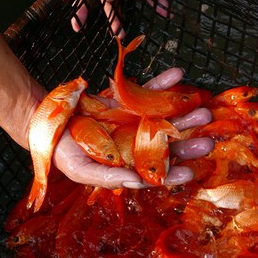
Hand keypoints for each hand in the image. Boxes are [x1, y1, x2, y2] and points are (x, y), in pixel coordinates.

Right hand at [52, 68, 214, 188]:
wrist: (48, 121)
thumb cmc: (63, 152)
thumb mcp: (82, 170)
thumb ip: (109, 177)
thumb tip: (137, 183)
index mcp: (128, 165)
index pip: (156, 173)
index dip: (174, 174)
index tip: (191, 173)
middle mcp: (137, 144)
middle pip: (168, 145)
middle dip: (188, 143)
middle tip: (209, 141)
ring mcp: (135, 121)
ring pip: (165, 118)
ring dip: (184, 113)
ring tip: (203, 108)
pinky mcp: (129, 101)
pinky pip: (149, 90)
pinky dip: (163, 82)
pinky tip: (178, 74)